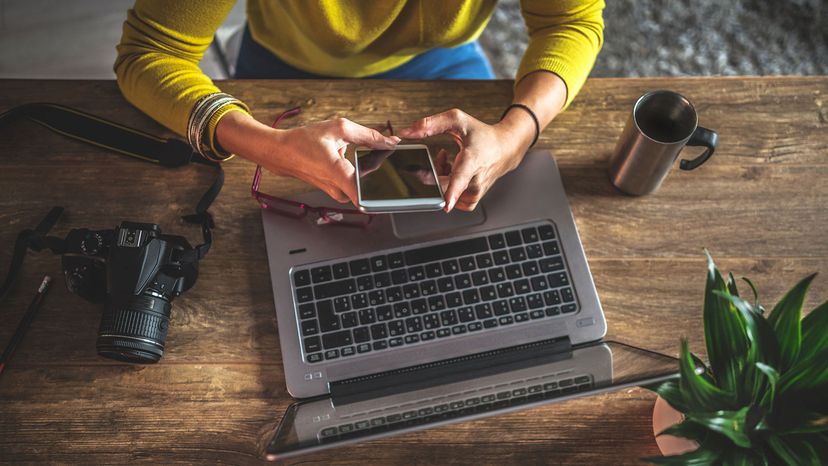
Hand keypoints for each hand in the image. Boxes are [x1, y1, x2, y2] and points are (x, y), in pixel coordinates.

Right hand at [216, 111, 399, 204]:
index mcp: (340, 174)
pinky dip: (357, 170)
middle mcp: (340, 190)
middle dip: (380, 168)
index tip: (397, 177)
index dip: (387, 187)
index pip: (368, 196)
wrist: (281, 153)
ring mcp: (339, 194)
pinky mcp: (338, 193)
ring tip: (355, 153)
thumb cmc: (304, 141)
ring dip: (367, 168)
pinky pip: (355, 183)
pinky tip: (348, 158)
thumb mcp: (338, 129)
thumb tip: (390, 141)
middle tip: (380, 151)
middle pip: (372, 183)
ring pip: (364, 182)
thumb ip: (368, 135)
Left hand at [397, 108, 535, 211]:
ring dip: (439, 178)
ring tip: (449, 163)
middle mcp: (475, 180)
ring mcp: (474, 193)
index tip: (446, 204)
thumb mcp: (457, 120)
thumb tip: (405, 133)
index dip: (451, 192)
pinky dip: (446, 189)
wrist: (505, 149)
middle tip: (441, 156)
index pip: (461, 179)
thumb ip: (429, 124)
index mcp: (473, 160)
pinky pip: (450, 200)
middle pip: (442, 186)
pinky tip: (452, 175)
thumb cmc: (482, 135)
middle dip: (432, 171)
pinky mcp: (472, 200)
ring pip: (443, 193)